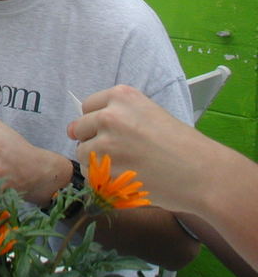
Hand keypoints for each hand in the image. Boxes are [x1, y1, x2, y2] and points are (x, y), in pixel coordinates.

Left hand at [67, 84, 202, 212]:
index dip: (98, 122)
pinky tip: (125, 179)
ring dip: (96, 162)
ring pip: (82, 153)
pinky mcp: (107, 170)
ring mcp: (106, 143)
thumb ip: (116, 115)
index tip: (116, 133)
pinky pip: (90, 174)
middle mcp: (110, 115)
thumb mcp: (148, 113)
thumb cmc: (180, 145)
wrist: (204, 174)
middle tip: (122, 152)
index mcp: (121, 96)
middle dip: (93, 141)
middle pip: (79, 129)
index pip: (87, 107)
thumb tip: (72, 128)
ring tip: (126, 166)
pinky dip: (102, 180)